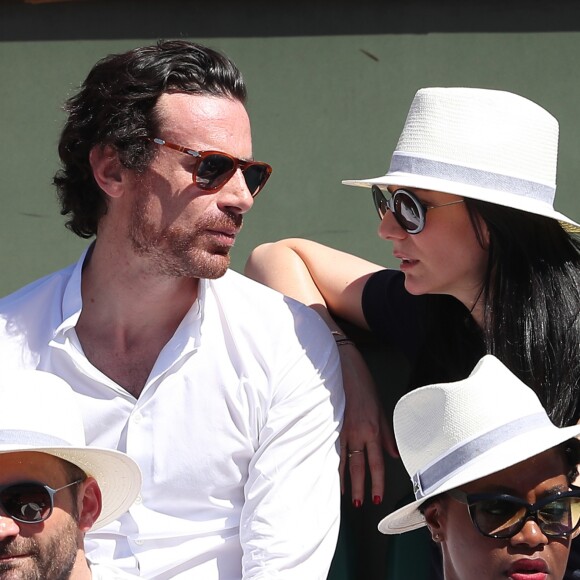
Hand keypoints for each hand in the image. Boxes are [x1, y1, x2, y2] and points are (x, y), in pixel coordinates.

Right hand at [338, 344, 397, 506]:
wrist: (343, 367)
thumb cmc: (363, 384)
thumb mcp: (381, 408)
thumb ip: (387, 434)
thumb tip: (393, 454)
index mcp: (372, 429)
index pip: (376, 463)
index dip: (377, 482)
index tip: (376, 497)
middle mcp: (356, 433)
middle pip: (358, 466)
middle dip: (359, 487)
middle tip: (359, 503)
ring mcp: (340, 429)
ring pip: (341, 460)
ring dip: (343, 480)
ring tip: (343, 495)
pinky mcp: (328, 423)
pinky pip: (329, 447)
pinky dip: (329, 462)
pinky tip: (326, 471)